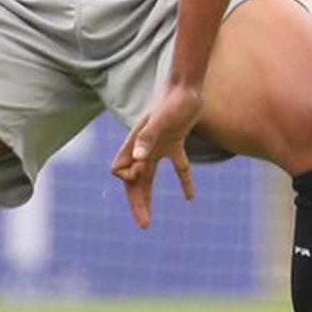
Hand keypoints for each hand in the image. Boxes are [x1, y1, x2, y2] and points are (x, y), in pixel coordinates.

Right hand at [111, 81, 201, 227]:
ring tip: (149, 220)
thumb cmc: (173, 102)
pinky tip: (191, 196)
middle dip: (136, 203)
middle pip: (134, 181)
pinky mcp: (175, 143)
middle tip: (143, 225)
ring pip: (149, 178)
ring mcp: (159, 146)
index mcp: (135, 143)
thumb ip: (148, 137)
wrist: (188, 86)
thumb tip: (137, 160)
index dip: (128, 178)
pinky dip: (183, 181)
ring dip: (148, 198)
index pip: (120, 170)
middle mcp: (144, 147)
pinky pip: (178, 167)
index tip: (140, 171)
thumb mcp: (161, 120)